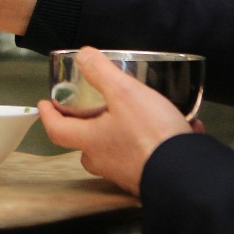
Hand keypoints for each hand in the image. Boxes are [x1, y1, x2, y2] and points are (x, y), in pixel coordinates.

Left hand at [37, 46, 192, 193]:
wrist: (188, 175)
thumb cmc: (151, 136)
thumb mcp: (124, 93)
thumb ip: (101, 73)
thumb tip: (82, 56)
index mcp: (92, 141)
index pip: (57, 129)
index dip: (48, 115)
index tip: (45, 104)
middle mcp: (105, 161)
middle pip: (88, 142)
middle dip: (90, 124)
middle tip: (95, 108)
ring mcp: (128, 173)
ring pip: (119, 148)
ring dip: (130, 131)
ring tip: (148, 114)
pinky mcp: (151, 177)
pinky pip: (150, 155)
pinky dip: (160, 141)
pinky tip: (183, 128)